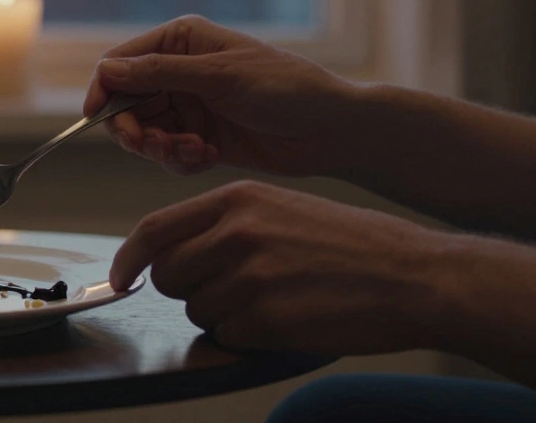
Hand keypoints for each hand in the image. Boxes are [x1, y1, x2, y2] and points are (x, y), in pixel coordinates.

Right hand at [84, 15, 357, 177]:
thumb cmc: (287, 89)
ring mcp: (189, 106)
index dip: (103, 89)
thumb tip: (107, 69)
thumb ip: (160, 73)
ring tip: (191, 153)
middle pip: (125, 103)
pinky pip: (167, 154)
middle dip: (134, 129)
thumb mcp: (221, 77)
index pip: (120, 63)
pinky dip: (179, 160)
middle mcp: (179, 72)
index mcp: (181, 42)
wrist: (333, 131)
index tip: (96, 117)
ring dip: (160, 148)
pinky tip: (207, 158)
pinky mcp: (199, 137)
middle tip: (152, 146)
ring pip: (144, 133)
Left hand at [111, 180, 451, 355]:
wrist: (416, 275)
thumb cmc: (351, 244)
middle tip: (230, 290)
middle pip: (168, 275)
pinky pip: (229, 337)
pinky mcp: (266, 317)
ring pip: (198, 310)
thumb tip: (172, 252)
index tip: (120, 278)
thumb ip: (225, 224)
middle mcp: (235, 233)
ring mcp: (249, 276)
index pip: (153, 229)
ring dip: (226, 315)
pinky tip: (288, 318)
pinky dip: (250, 337)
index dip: (128, 259)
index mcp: (236, 199)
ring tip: (275, 298)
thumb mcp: (280, 208)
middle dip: (186, 290)